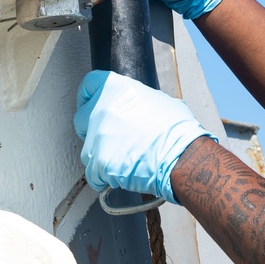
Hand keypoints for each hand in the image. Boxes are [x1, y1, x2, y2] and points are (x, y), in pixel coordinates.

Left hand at [73, 70, 214, 204]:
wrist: (183, 156)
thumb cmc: (177, 130)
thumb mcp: (158, 100)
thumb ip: (135, 101)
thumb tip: (133, 107)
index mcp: (116, 88)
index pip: (89, 85)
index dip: (87, 97)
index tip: (89, 106)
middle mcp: (102, 108)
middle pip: (82, 120)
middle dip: (92, 131)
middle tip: (111, 139)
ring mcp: (98, 136)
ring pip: (86, 150)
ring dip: (100, 157)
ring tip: (123, 161)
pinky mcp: (99, 162)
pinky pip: (93, 174)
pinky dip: (104, 178)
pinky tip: (120, 176)